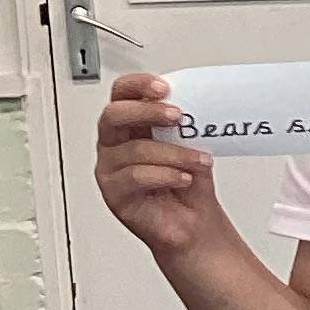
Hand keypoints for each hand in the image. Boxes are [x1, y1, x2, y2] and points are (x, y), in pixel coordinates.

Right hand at [95, 74, 224, 264]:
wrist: (194, 223)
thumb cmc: (188, 183)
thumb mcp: (191, 145)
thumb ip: (184, 124)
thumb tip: (193, 105)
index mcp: (131, 125)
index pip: (122, 94)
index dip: (137, 85)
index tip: (164, 87)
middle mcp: (115, 144)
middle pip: (114, 115)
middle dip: (148, 111)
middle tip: (177, 116)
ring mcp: (110, 169)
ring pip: (134, 149)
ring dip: (173, 153)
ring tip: (198, 161)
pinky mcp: (114, 194)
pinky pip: (135, 177)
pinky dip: (165, 175)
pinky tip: (183, 179)